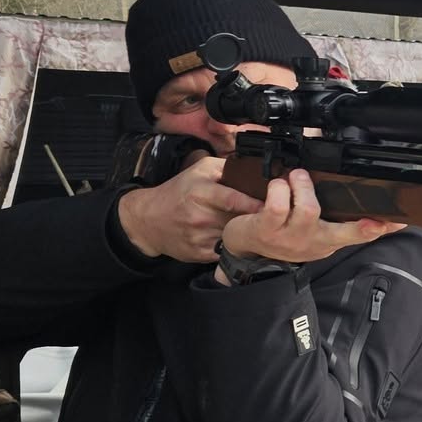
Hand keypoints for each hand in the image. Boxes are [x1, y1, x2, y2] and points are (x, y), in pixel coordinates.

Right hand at [118, 155, 264, 261]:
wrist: (147, 220)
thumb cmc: (178, 192)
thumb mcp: (199, 170)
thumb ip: (227, 166)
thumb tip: (256, 168)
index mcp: (200, 193)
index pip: (233, 199)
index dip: (254, 203)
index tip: (274, 205)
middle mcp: (200, 216)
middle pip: (238, 219)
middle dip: (255, 218)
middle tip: (270, 215)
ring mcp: (200, 237)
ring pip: (236, 236)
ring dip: (246, 233)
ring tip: (251, 226)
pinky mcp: (201, 254)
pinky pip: (227, 250)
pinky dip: (235, 245)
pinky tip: (236, 238)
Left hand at [217, 169, 405, 268]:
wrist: (244, 249)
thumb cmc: (280, 233)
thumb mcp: (311, 231)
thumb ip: (332, 217)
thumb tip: (354, 190)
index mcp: (327, 241)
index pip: (359, 236)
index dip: (381, 229)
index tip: (400, 222)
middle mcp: (313, 242)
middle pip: (343, 233)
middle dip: (361, 226)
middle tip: (375, 220)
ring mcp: (291, 239)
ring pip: (309, 209)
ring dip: (304, 185)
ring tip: (299, 176)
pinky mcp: (267, 230)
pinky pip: (278, 205)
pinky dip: (280, 188)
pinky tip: (279, 184)